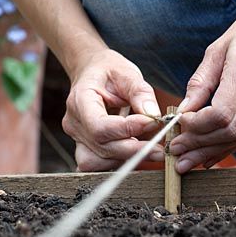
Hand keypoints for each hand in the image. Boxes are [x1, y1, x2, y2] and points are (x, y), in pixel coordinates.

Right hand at [62, 50, 163, 170]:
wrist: (91, 72)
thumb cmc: (108, 71)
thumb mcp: (127, 73)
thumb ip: (141, 93)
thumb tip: (154, 116)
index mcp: (80, 101)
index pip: (100, 127)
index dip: (128, 130)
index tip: (153, 123)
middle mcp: (74, 124)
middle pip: (102, 148)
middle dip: (134, 150)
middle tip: (161, 148)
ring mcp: (77, 139)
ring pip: (98, 163)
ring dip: (125, 158)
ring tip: (149, 148)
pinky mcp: (85, 148)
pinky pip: (97, 165)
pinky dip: (117, 161)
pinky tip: (134, 152)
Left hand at [170, 0, 235, 172]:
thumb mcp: (217, 48)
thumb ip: (200, 82)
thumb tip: (183, 112)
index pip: (220, 113)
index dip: (196, 125)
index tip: (179, 124)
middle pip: (230, 130)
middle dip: (199, 144)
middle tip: (176, 151)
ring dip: (212, 151)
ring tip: (188, 160)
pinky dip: (230, 146)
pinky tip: (210, 154)